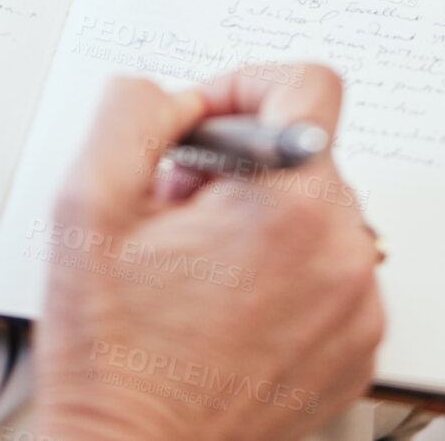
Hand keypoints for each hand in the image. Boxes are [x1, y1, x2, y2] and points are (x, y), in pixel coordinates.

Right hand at [27, 67, 383, 440]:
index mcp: (288, 207)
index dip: (243, 86)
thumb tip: (176, 98)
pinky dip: (287, 274)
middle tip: (177, 214)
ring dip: (263, 220)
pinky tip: (228, 306)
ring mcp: (356, 307)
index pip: (309, 84)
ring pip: (319, 214)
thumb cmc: (112, 359)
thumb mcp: (87, 208)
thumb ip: (133, 114)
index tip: (206, 125)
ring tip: (198, 268)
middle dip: (238, 166)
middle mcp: (341, 253)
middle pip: (306, 154)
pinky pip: (333, 274)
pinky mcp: (357, 349)